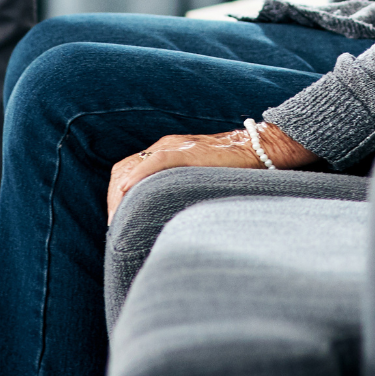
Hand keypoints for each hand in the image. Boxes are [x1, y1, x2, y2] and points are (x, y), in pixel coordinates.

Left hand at [107, 124, 316, 221]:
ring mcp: (177, 147)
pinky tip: (128, 191)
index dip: (116, 197)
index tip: (116, 223)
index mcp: (166, 152)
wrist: (260, 149)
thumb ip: (182, 191)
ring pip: (134, 166)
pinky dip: (138, 176)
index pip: (128, 170)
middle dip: (113, 199)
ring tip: (119, 221)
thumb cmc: (233, 170)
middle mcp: (166, 146)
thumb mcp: (199, 179)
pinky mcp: (190, 152)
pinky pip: (157, 161)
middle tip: (115, 229)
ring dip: (120, 194)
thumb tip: (167, 223)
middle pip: (124, 169)